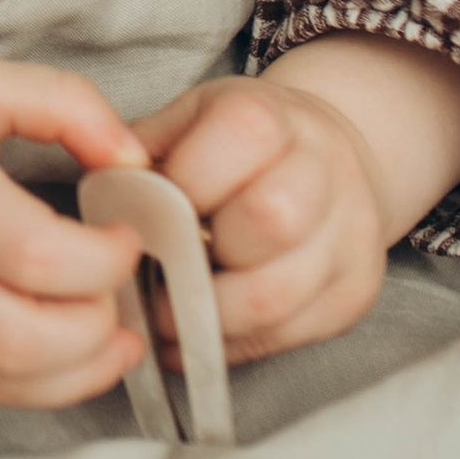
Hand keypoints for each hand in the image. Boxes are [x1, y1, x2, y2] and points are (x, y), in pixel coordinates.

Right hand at [0, 35, 150, 408]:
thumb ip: (66, 104)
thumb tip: (136, 166)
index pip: (41, 260)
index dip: (108, 261)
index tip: (128, 234)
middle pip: (22, 345)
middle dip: (97, 334)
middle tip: (121, 298)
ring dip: (72, 374)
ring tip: (108, 338)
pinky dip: (19, 375)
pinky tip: (47, 341)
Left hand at [133, 63, 405, 363]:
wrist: (326, 158)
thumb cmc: (235, 145)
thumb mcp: (187, 121)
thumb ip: (141, 150)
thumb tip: (105, 191)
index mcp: (274, 116)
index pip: (239, 140)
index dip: (184, 183)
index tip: (149, 211)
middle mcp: (327, 170)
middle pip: (270, 220)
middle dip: (201, 251)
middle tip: (157, 269)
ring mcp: (352, 236)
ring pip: (276, 296)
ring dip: (205, 315)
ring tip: (164, 313)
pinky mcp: (355, 294)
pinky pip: (287, 335)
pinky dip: (230, 342)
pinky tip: (197, 329)